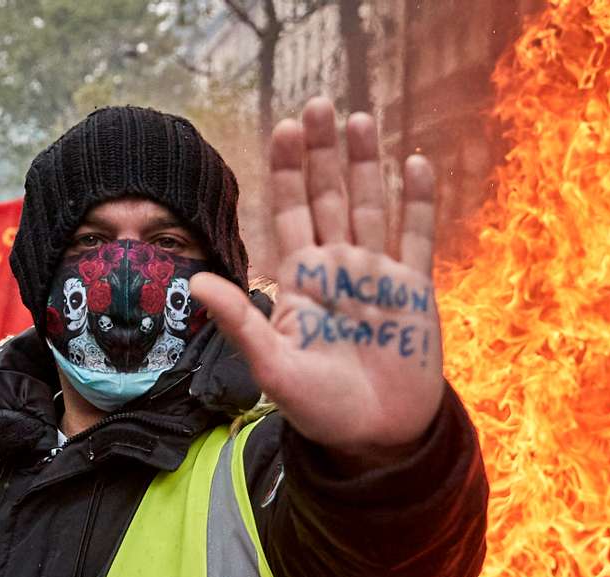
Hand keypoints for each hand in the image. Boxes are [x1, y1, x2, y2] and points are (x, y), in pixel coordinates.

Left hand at [191, 98, 443, 468]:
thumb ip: (241, 321)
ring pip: (370, 206)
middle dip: (323, 153)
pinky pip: (415, 236)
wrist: (376, 438)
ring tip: (360, 120)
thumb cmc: (319, 409)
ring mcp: (377, 275)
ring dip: (366, 164)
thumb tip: (194, 281)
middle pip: (328, 197)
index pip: (290, 213)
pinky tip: (412, 162)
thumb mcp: (273, 368)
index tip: (283, 129)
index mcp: (300, 281)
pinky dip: (416, 201)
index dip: (288, 172)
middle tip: (318, 105)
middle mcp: (337, 268)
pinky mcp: (414, 290)